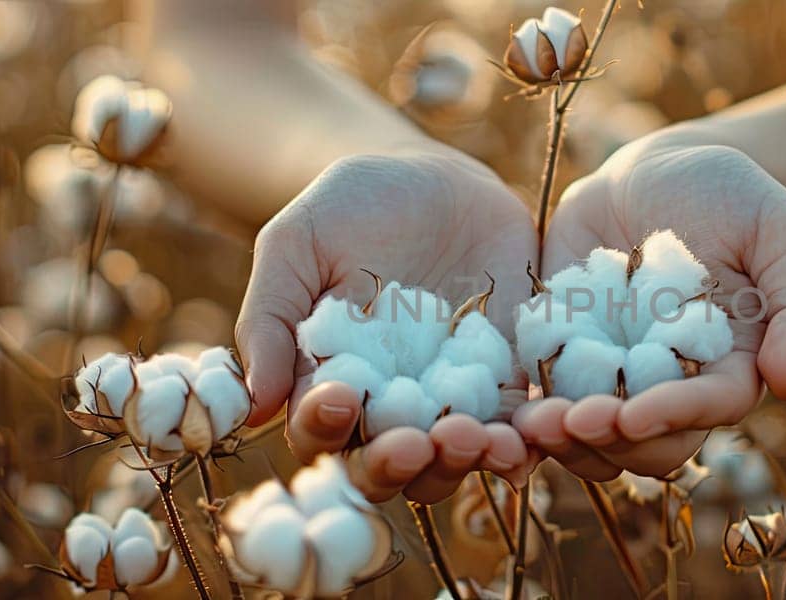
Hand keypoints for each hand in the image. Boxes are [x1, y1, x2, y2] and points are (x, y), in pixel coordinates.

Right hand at [237, 151, 536, 502]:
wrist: (437, 179)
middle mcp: (388, 409)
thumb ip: (272, 318)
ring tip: (478, 441)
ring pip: (451, 460)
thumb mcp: (297, 244)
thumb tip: (255, 403)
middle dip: (397, 465)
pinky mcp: (509, 383)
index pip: (318, 433)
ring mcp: (450, 401)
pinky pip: (516, 426)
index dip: (324, 428)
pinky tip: (530, 437)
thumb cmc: (352, 207)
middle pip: (386, 468)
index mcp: (327, 384)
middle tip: (416, 443)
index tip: (337, 400)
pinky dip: (523, 441)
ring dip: (462, 463)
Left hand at [515, 142, 785, 479]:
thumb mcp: (780, 231)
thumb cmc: (732, 194)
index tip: (632, 413)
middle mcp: (673, 384)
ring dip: (563, 441)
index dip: (672, 415)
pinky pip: (544, 400)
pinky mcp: (563, 356)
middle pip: (648, 444)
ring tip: (531, 423)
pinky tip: (505, 408)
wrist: (656, 168)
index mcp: (731, 365)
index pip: (707, 408)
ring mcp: (614, 375)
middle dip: (609, 440)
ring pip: (593, 440)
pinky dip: (527, 414)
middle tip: (569, 421)